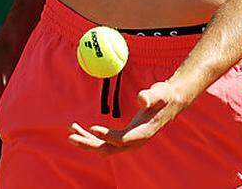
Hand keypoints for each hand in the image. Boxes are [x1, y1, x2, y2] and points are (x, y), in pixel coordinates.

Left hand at [68, 79, 193, 154]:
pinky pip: (105, 142)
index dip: (107, 136)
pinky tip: (80, 128)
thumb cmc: (164, 95)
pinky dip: (91, 137)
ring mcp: (128, 141)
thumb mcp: (160, 92)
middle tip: (71, 137)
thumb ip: (150, 96)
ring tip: (71, 130)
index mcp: (144, 132)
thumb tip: (141, 100)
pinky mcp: (124, 138)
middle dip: (89, 144)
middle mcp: (135, 141)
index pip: (122, 139)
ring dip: (86, 141)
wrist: (171, 101)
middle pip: (109, 149)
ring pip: (104, 147)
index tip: (91, 127)